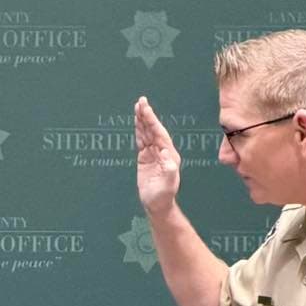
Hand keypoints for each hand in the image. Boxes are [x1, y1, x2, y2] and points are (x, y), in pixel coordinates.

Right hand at [135, 96, 180, 216]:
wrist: (157, 204)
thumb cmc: (163, 196)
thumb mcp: (168, 184)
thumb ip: (169, 168)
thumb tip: (165, 152)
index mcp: (169, 154)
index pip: (159, 133)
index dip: (152, 121)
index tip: (146, 109)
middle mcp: (163, 151)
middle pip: (153, 129)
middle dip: (147, 115)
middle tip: (141, 101)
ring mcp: (153, 153)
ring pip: (147, 133)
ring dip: (142, 120)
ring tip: (137, 106)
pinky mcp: (145, 158)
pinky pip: (141, 140)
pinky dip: (138, 130)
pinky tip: (136, 122)